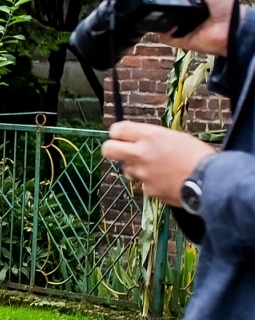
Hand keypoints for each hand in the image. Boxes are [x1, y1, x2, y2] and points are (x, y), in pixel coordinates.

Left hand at [102, 121, 217, 204]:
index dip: (117, 133)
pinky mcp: (148, 189)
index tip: (120, 135)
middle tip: (120, 151)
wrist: (211, 180)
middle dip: (111, 149)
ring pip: (127, 169)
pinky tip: (166, 180)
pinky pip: (143, 184)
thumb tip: (139, 141)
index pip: (118, 129)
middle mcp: (141, 153)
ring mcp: (142, 173)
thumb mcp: (176, 137)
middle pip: (109, 149)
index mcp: (150, 136)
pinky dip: (151, 182)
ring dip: (137, 168)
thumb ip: (153, 139)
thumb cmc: (198, 155)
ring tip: (158, 168)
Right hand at [162, 0, 238, 56]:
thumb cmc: (224, 4)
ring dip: (157, 14)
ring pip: (159, 17)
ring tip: (155, 8)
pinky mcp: (176, 36)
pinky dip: (161, 31)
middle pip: (162, 0)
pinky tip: (165, 25)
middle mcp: (182, 7)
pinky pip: (162, 34)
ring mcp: (178, 22)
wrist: (228, 29)